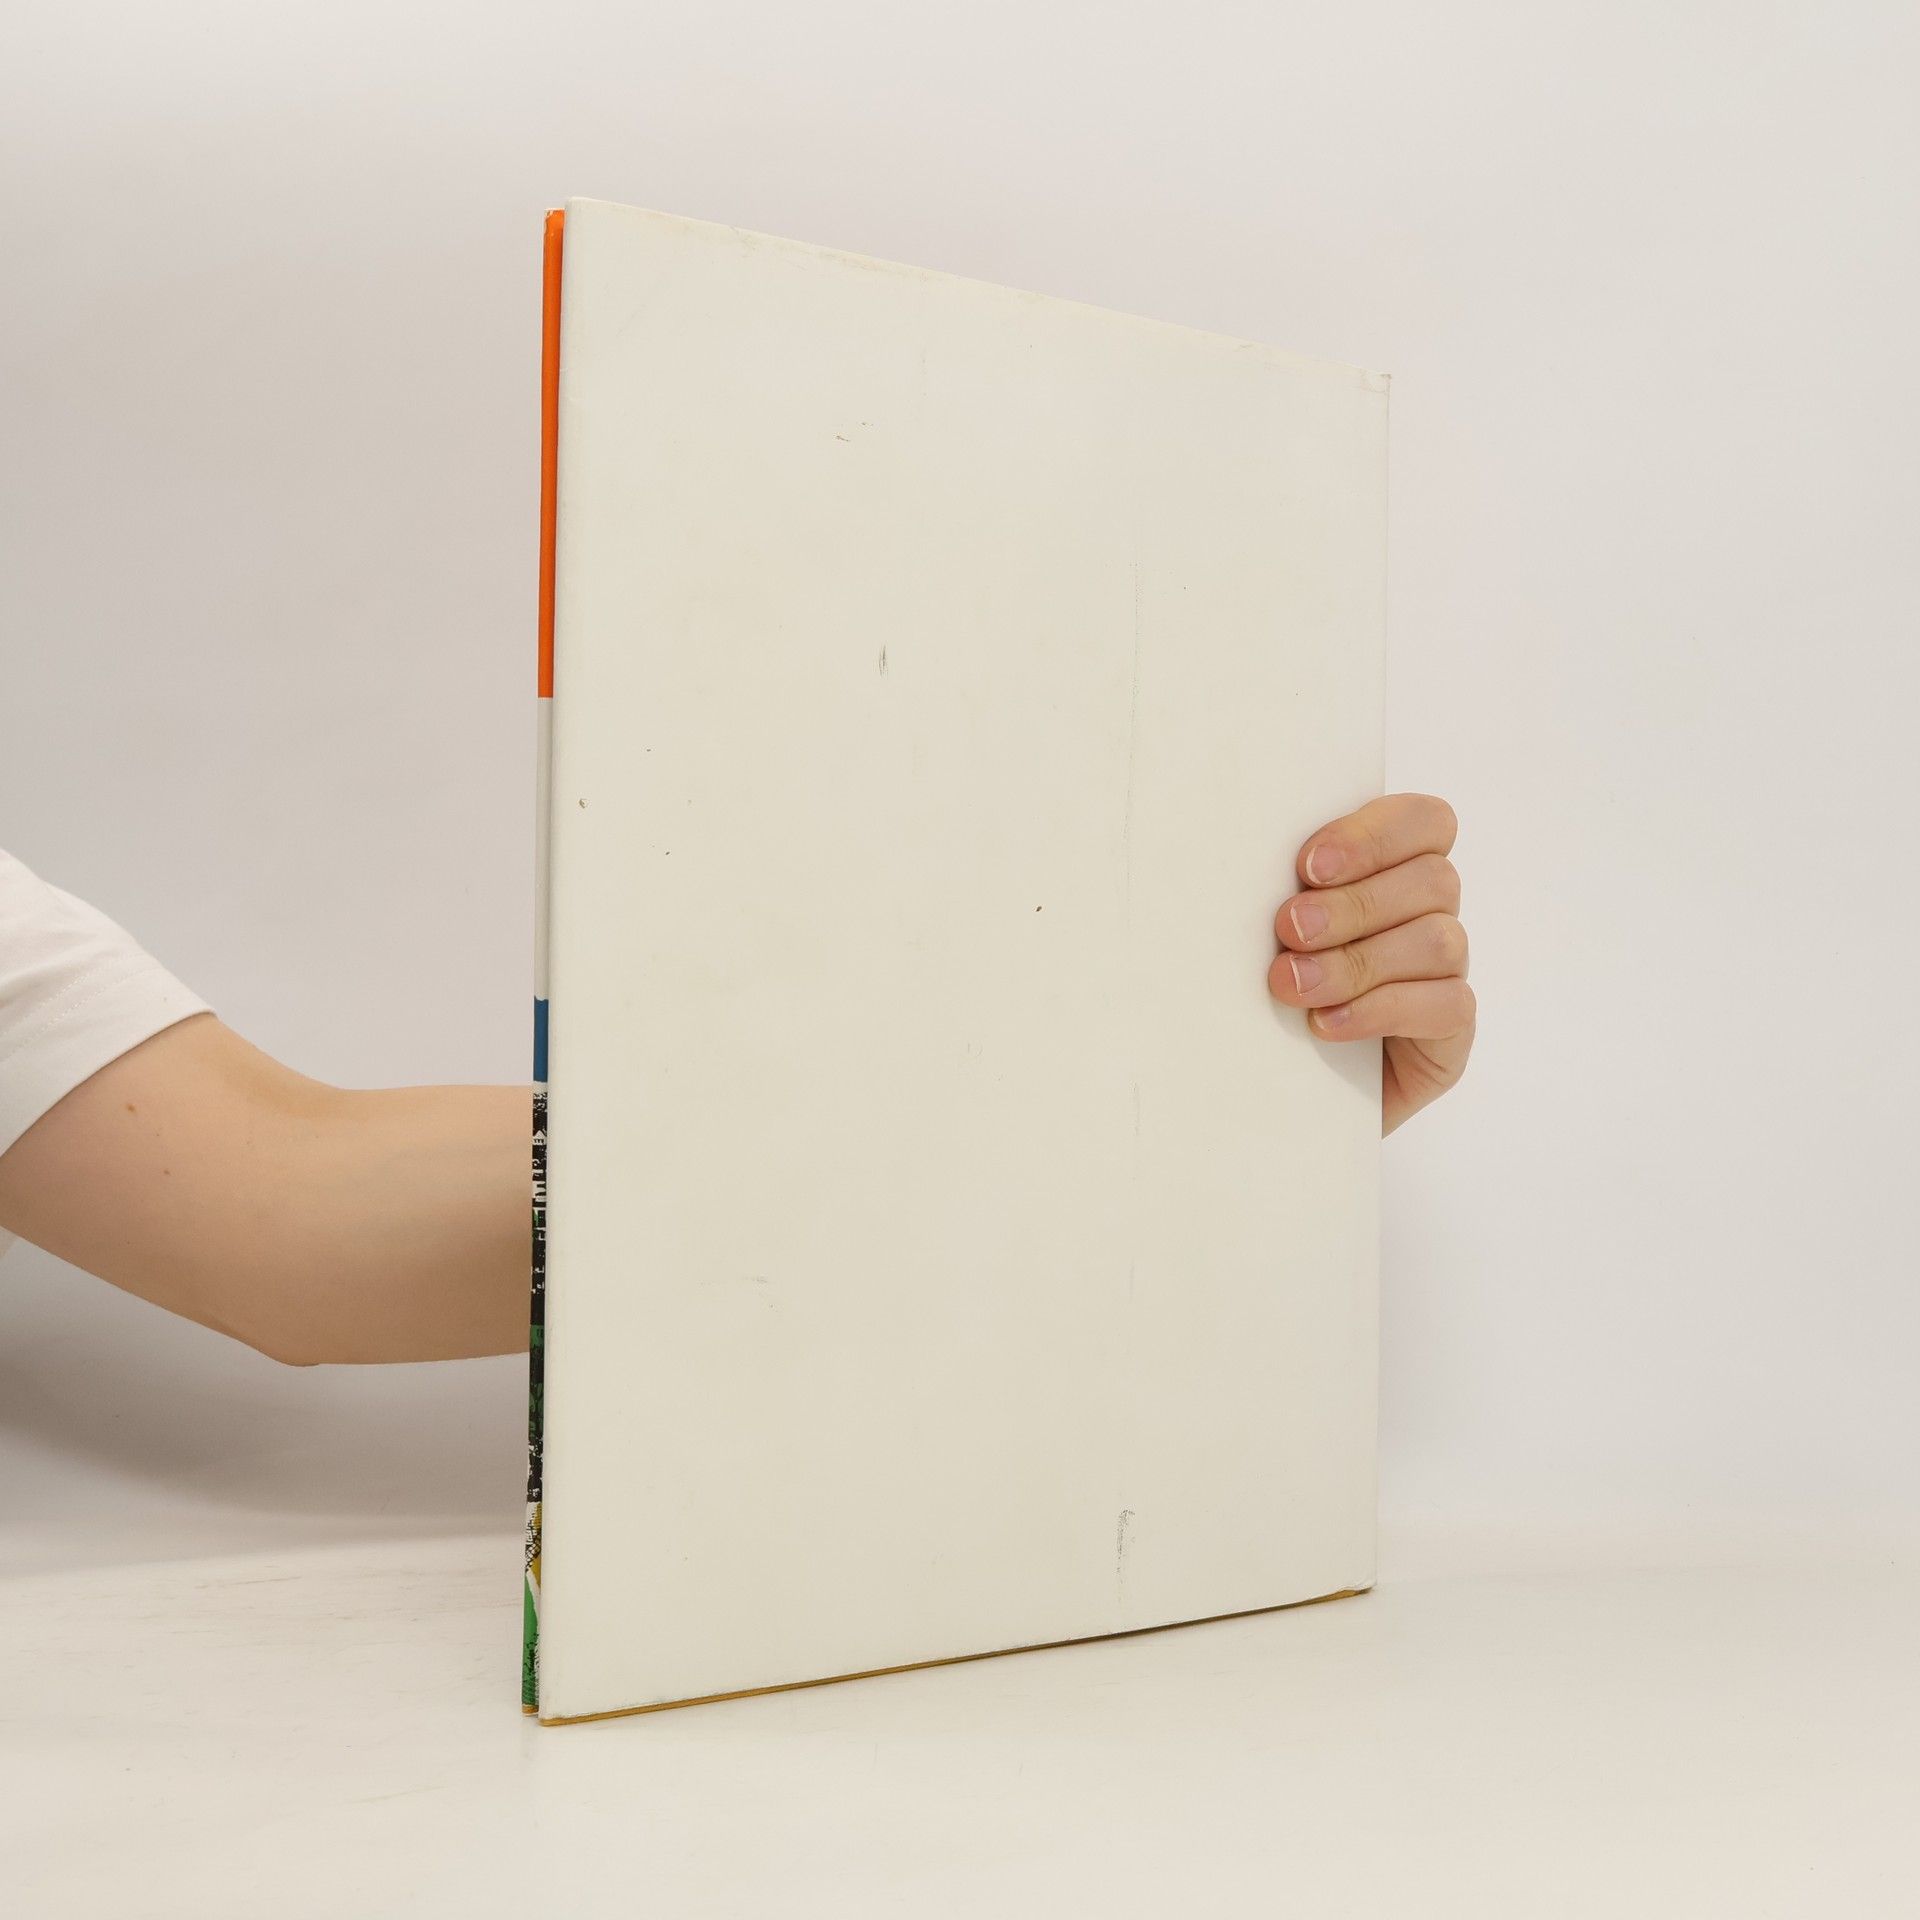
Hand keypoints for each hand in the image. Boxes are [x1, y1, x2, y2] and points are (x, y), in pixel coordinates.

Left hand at [1267, 794, 1473, 1133]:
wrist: (1267, 1089)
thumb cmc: (1258, 989)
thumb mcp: (1262, 929)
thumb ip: (1275, 888)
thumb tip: (1236, 858)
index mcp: (1393, 866)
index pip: (1425, 821)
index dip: (1373, 836)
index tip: (1308, 866)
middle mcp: (1428, 913)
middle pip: (1432, 879)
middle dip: (1353, 904)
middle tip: (1289, 929)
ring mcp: (1445, 972)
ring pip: (1437, 940)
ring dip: (1358, 960)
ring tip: (1294, 985)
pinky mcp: (1450, 1031)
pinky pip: (1445, 1006)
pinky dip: (1381, 1010)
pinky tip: (1329, 1023)